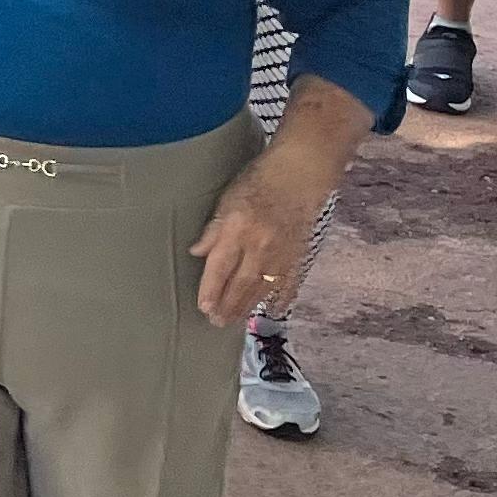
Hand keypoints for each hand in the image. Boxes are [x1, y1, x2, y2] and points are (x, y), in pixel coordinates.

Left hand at [187, 150, 341, 323]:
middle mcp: (260, 244)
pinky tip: (272, 309)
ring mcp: (282, 252)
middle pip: (241, 282)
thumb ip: (212, 229)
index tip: (204, 307)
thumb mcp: (226, 198)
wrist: (300, 174)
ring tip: (234, 320)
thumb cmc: (259, 180)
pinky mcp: (298, 253)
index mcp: (238, 228)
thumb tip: (196, 252)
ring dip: (247, 306)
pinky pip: (288, 281)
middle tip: (216, 322)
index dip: (211, 289)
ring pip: (262, 286)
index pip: (220, 266)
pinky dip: (281, 297)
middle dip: (227, 305)